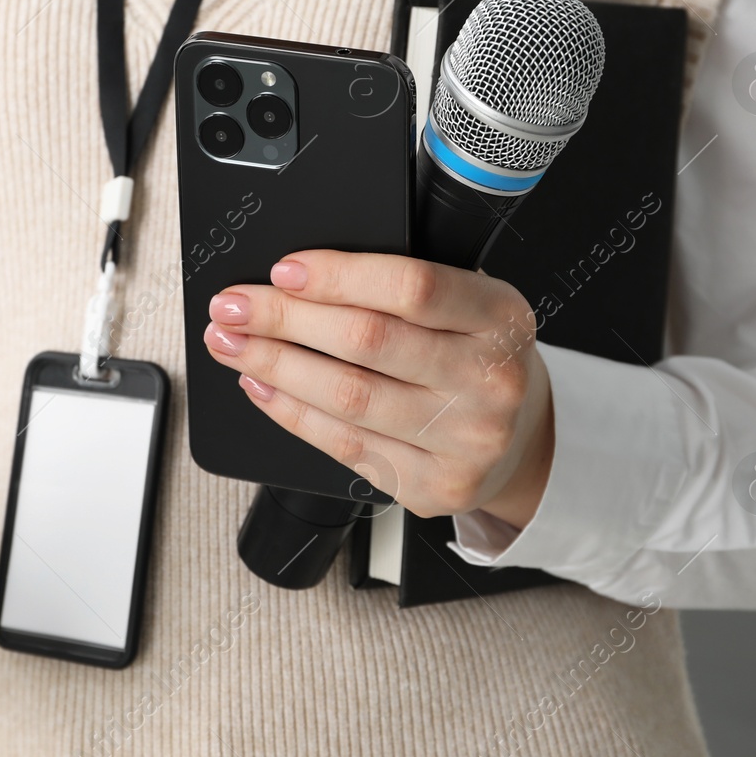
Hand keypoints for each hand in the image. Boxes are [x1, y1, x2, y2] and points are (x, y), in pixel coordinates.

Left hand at [202, 251, 553, 526]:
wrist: (524, 440)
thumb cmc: (478, 358)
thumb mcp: (469, 306)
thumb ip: (400, 289)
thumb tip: (300, 277)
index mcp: (501, 318)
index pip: (412, 287)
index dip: (339, 276)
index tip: (283, 270)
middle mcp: (490, 380)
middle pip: (366, 342)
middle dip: (284, 319)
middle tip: (233, 306)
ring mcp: (464, 440)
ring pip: (347, 398)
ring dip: (274, 365)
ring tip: (232, 343)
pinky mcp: (434, 485)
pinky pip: (345, 445)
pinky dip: (291, 412)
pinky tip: (262, 386)